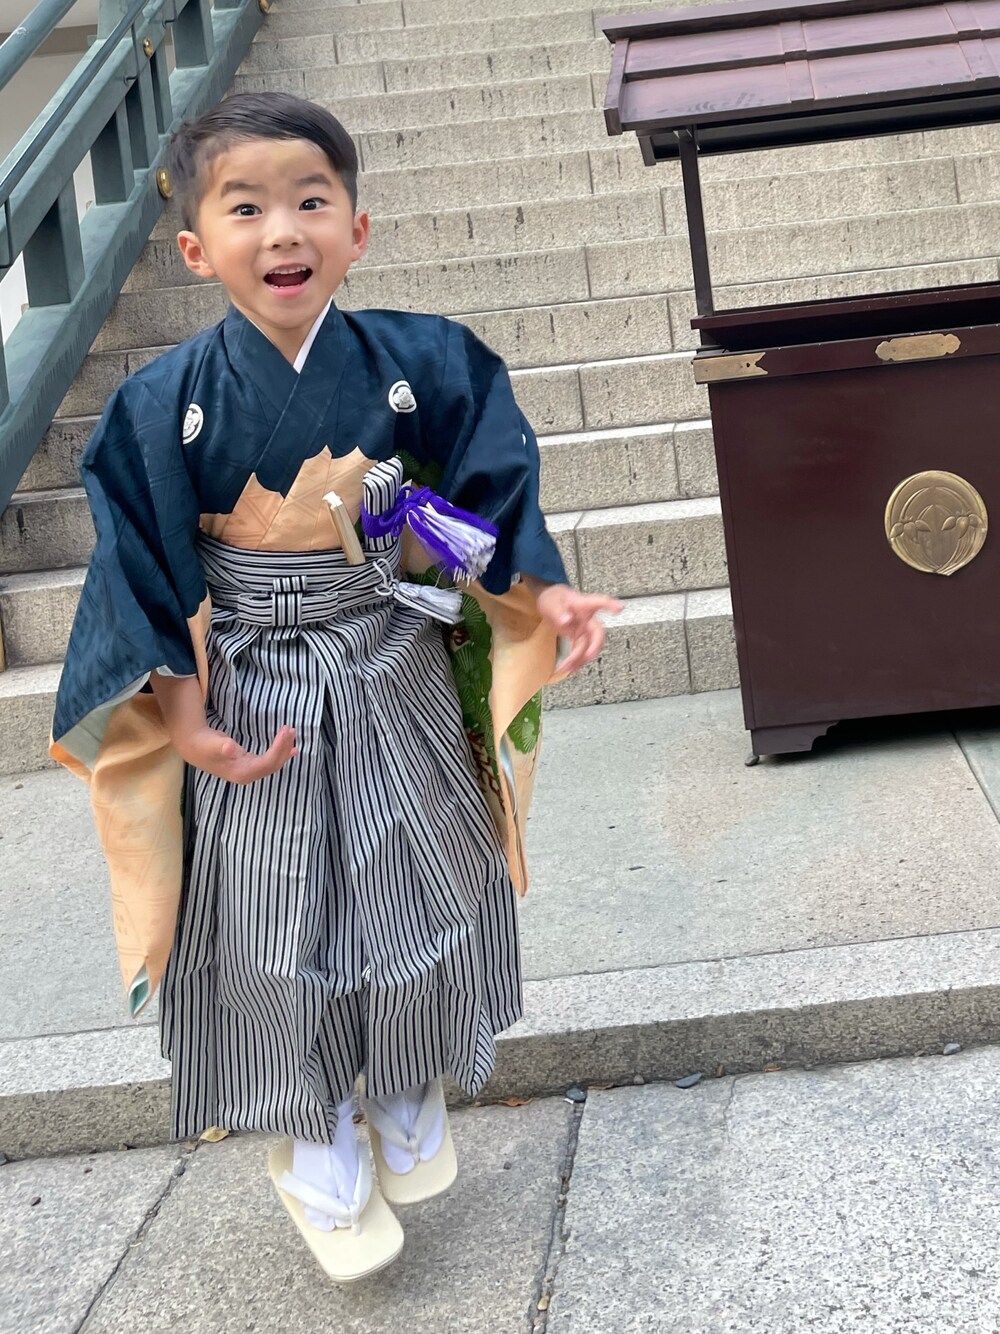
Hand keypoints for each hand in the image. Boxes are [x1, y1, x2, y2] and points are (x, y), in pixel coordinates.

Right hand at [177, 723, 298, 783]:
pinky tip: (292, 750)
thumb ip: (221, 746)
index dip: (278, 748)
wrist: (194, 747)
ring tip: (292, 733)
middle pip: (273, 764)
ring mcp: (249, 771)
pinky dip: (280, 753)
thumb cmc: (204, 745)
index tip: (285, 731)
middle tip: (290, 729)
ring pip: (273, 763)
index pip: (267, 763)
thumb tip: (230, 748)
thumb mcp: (212, 744)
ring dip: (284, 749)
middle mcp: (247, 775)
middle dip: (283, 747)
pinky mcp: (249, 765)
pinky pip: (269, 761)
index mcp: (241, 773)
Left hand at [534, 583, 623, 675]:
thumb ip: (559, 612)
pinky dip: (575, 660)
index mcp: (582, 605)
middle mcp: (587, 618)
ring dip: (579, 659)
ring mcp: (584, 629)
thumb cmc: (554, 598)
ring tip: (566, 667)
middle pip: (597, 633)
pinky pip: (580, 651)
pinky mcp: (579, 637)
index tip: (619, 608)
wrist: (551, 602)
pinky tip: (569, 668)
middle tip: (588, 655)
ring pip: (587, 646)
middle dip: (594, 646)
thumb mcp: (552, 603)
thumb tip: (566, 620)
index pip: (599, 602)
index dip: (610, 605)